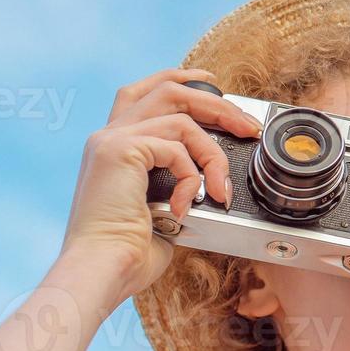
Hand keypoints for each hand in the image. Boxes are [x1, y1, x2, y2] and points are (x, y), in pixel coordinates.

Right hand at [57, 67, 263, 294]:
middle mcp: (107, 136)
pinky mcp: (119, 150)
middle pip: (169, 92)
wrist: (102, 271)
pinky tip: (186, 206)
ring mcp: (110, 140)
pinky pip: (177, 146)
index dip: (179, 79)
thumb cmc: (129, 254)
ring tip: (221, 189)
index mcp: (113, 147)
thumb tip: (213, 180)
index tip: (212, 81)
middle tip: (247, 126)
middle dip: (215, 104)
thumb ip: (179, 183)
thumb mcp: (163, 208)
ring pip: (181, 118)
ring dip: (213, 152)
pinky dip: (193, 175)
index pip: (143, 93)